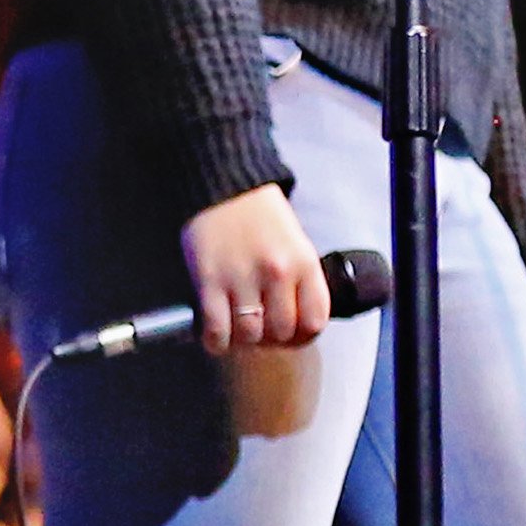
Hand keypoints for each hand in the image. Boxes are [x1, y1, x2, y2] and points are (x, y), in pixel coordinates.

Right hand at [179, 185, 327, 353]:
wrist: (222, 185)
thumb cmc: (259, 216)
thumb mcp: (296, 243)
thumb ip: (300, 281)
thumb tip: (294, 322)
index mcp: (304, 263)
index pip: (314, 322)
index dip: (301, 337)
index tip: (290, 336)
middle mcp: (278, 273)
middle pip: (281, 333)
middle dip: (270, 338)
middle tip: (258, 329)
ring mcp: (243, 278)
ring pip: (250, 336)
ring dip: (242, 339)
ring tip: (236, 327)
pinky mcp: (210, 281)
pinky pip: (217, 331)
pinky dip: (215, 340)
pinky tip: (215, 332)